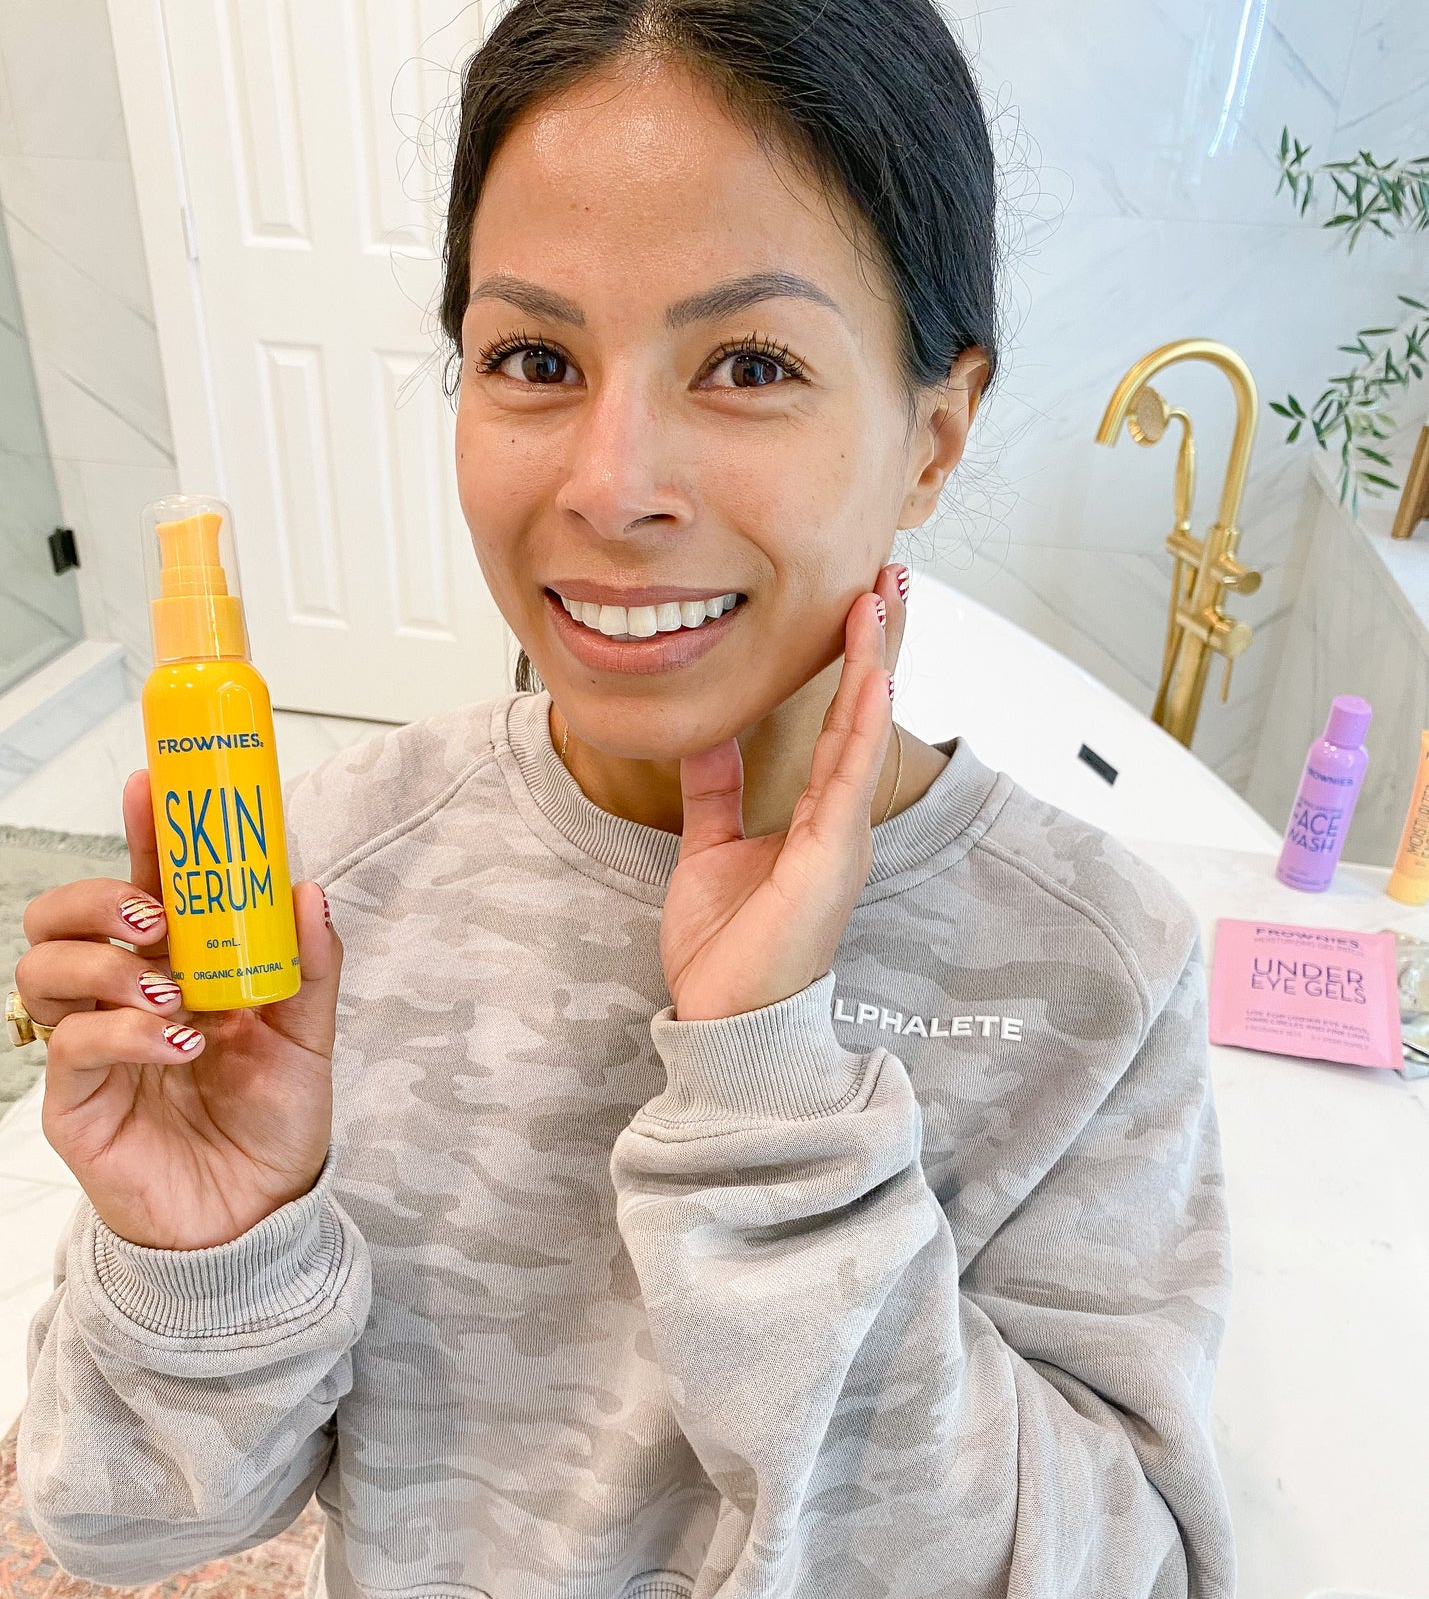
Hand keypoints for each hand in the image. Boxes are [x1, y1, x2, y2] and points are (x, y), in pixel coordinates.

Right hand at [15, 769, 339, 1251]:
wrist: (259, 1216)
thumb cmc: (272, 1124)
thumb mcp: (309, 1035)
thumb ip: (310, 964)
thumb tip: (307, 888)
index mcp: (174, 966)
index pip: (141, 882)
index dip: (141, 831)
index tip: (152, 785)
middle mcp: (121, 996)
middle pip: (63, 916)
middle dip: (97, 896)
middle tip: (151, 913)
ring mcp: (89, 1045)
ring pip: (44, 969)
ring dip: (105, 964)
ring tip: (167, 990)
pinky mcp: (75, 1101)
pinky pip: (69, 1044)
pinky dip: (124, 1032)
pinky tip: (175, 1043)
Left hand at [660, 569, 896, 1022]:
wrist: (725, 1022)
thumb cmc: (726, 954)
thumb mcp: (709, 851)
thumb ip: (714, 792)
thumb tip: (708, 735)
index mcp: (814, 821)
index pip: (838, 724)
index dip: (850, 664)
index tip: (856, 605)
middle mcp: (838, 823)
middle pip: (863, 716)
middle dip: (877, 644)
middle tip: (890, 576)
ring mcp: (841, 840)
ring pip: (863, 733)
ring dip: (875, 662)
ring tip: (883, 600)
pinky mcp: (831, 859)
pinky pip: (848, 778)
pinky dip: (860, 724)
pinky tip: (872, 677)